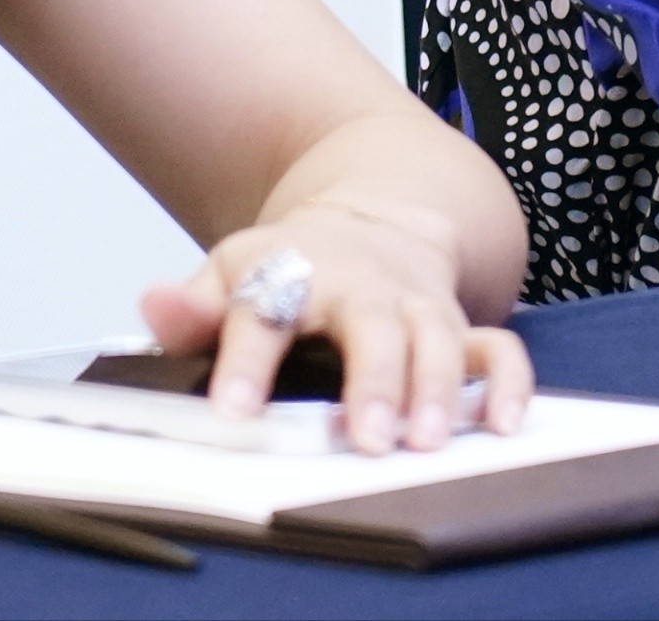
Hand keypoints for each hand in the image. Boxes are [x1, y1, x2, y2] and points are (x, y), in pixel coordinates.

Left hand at [142, 197, 536, 455]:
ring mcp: (415, 302)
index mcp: (293, 270)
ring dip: (438, 389)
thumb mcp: (234, 272)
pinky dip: (505, 383)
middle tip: (368, 438)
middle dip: (374, 381)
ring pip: (438, 337)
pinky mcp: (456, 320)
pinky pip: (496, 347)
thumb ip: (193, 307)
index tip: (234, 413)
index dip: (246, 362)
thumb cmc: (296, 263)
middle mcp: (361, 284)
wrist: (373, 216)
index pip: (265, 312)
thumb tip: (153, 306)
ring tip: (429, 441)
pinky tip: (499, 423)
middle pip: (371, 326)